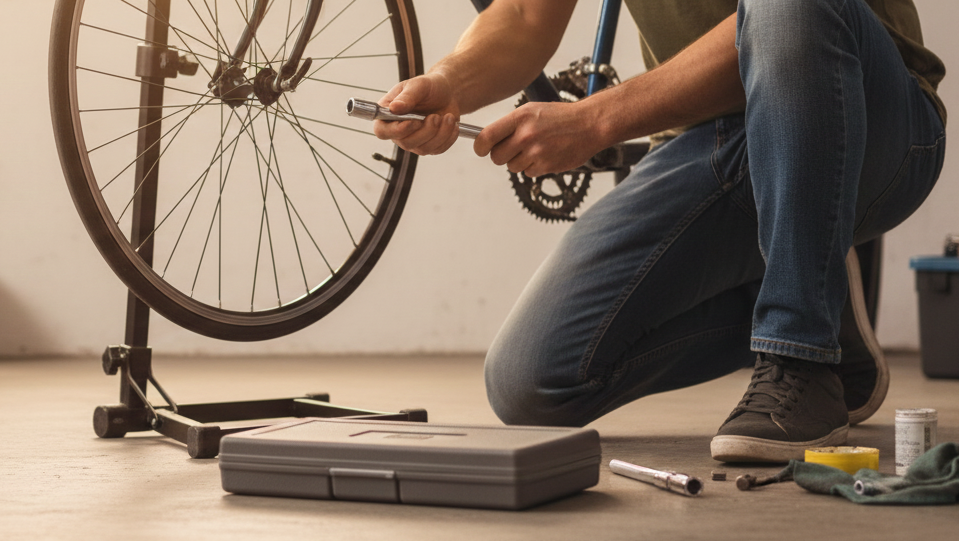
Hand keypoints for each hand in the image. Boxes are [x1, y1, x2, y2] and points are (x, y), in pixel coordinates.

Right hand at [373, 74, 461, 155]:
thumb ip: (406, 97)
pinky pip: (437, 149)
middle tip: (435, 116)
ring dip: (439, 133)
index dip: (396, 130)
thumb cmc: (428, 87)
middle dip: (425, 131)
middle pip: (405, 143)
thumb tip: (393, 108)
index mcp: (388, 114)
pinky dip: (448, 137)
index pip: (382, 131)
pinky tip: (451, 124)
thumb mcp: (418, 85)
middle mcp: (398, 131)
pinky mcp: (429, 146)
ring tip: (447, 117)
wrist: (446, 93)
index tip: (413, 121)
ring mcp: (413, 141)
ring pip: (423, 149)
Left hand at [473, 101, 602, 177]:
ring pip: (512, 167)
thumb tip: (487, 140)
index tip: (481, 149)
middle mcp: (526, 135)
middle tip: (512, 149)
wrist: (590, 124)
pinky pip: (528, 173)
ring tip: (535, 149)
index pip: (486, 137)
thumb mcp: (532, 110)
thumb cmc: (560, 117)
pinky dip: (534, 167)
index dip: (480, 147)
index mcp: (520, 118)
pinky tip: (546, 154)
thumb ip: (510, 124)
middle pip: (496, 157)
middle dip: (501, 156)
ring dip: (519, 162)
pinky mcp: (546, 166)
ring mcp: (536, 152)